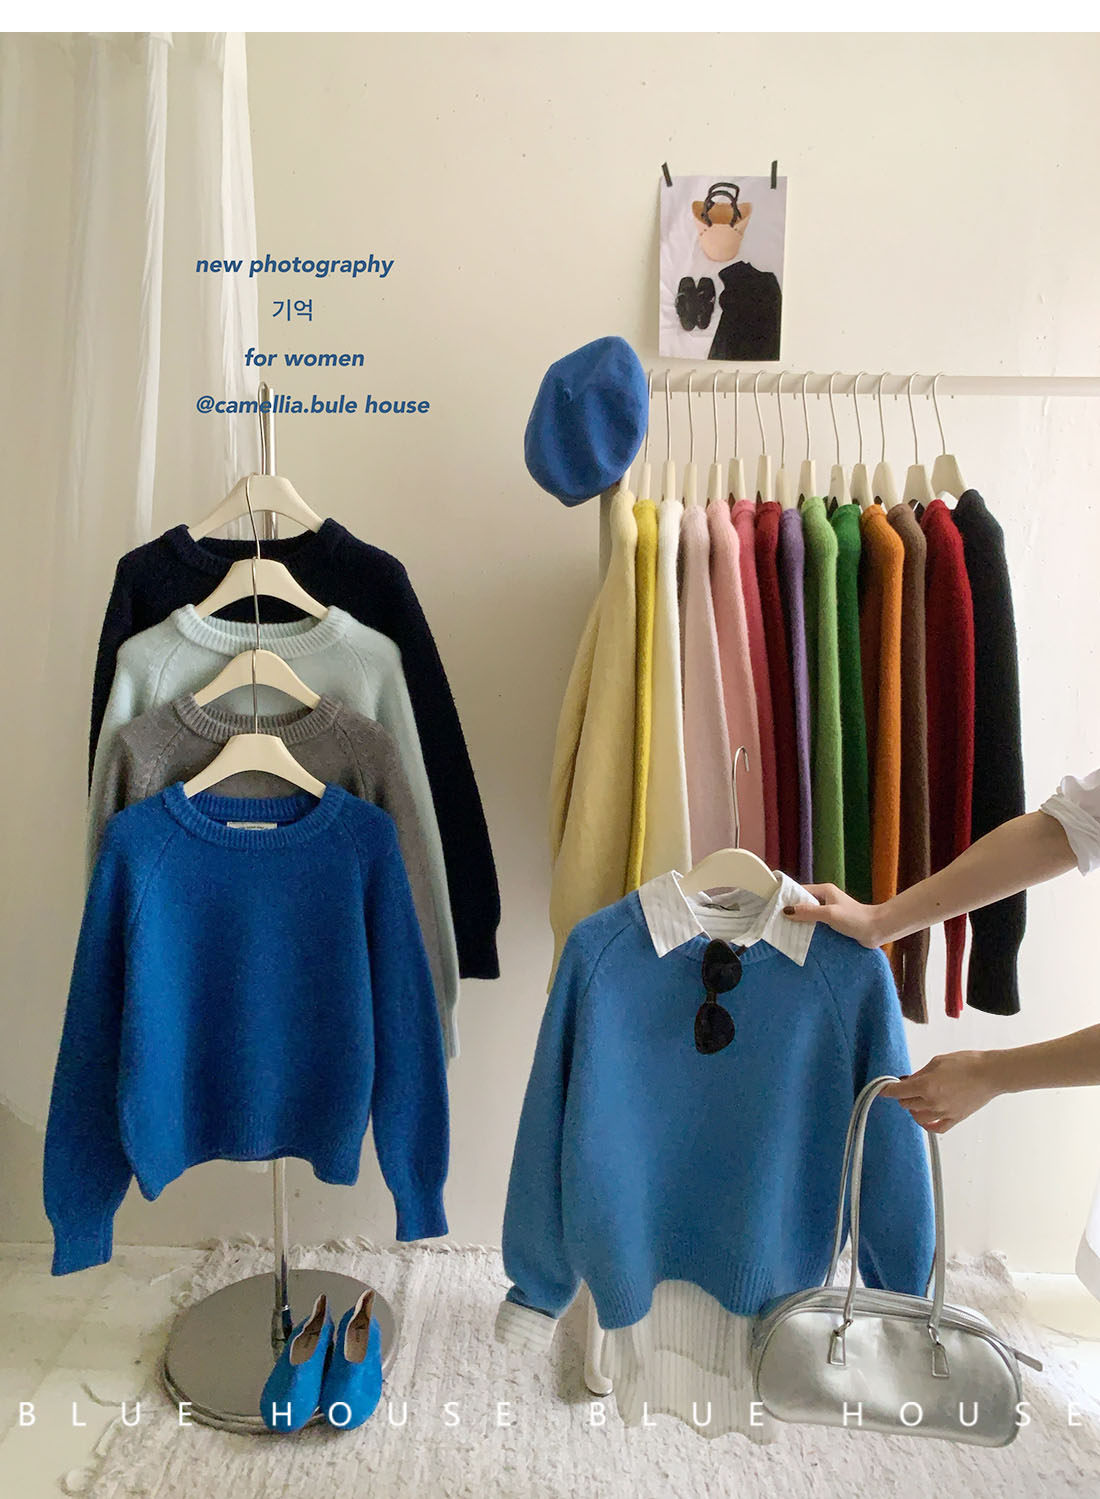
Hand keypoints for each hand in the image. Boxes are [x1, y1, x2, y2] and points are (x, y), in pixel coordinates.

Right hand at [783, 884, 883, 946]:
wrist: (877, 930)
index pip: (800, 891)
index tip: (772, 905)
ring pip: (808, 914)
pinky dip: (808, 928)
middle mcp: (825, 898)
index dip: (786, 897)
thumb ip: (809, 912)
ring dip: (799, 921)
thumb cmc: (855, 919)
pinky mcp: (833, 922)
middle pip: (802, 903)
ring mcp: (829, 911)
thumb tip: (786, 911)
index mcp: (824, 890)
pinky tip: (800, 936)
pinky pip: (816, 924)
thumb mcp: (830, 914)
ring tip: (784, 930)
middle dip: (791, 911)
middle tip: (775, 920)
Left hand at [880, 1052, 1001, 1131]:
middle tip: (906, 1088)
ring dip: (913, 1109)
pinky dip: (928, 1125)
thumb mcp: (937, 1061)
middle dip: (902, 1095)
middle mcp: (933, 1102)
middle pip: (906, 1104)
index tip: (882, 1089)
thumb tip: (909, 1080)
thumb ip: (920, 1073)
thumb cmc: (967, 1063)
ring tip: (917, 1100)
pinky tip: (925, 1119)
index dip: (887, 1090)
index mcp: (926, 1085)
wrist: (990, 1073)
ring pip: (918, 1117)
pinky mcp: (955, 1118)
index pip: (898, 1092)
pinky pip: (936, 1128)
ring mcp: (944, 1112)